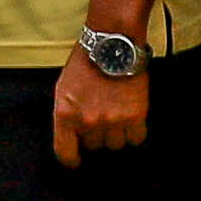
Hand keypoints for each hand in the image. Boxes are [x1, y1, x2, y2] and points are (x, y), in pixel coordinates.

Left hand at [50, 48, 149, 172]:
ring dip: (116, 133)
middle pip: (94, 146)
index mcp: (65, 114)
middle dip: (97, 134)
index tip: (77, 158)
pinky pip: (136, 138)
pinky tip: (132, 118)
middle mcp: (88, 121)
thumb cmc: (87, 60)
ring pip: (115, 145)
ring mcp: (112, 120)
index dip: (72, 158)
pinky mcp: (135, 116)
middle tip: (101, 115)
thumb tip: (73, 135)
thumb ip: (67, 113)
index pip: (65, 153)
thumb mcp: (64, 87)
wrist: (113, 42)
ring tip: (117, 112)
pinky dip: (135, 131)